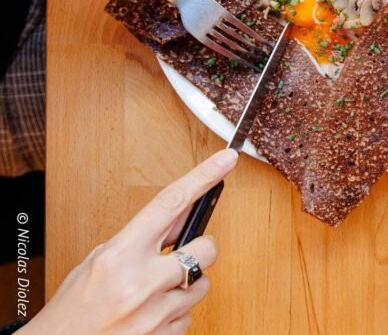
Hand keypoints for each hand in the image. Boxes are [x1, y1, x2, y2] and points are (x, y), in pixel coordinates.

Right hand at [22, 150, 238, 334]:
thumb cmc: (73, 307)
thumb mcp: (99, 260)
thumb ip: (140, 238)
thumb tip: (181, 219)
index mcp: (119, 256)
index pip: (170, 204)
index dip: (203, 178)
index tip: (225, 160)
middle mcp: (139, 284)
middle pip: (205, 249)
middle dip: (197, 250)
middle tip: (175, 258)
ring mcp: (153, 314)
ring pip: (203, 283)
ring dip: (185, 285)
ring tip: (153, 293)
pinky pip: (190, 314)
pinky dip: (175, 312)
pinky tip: (150, 314)